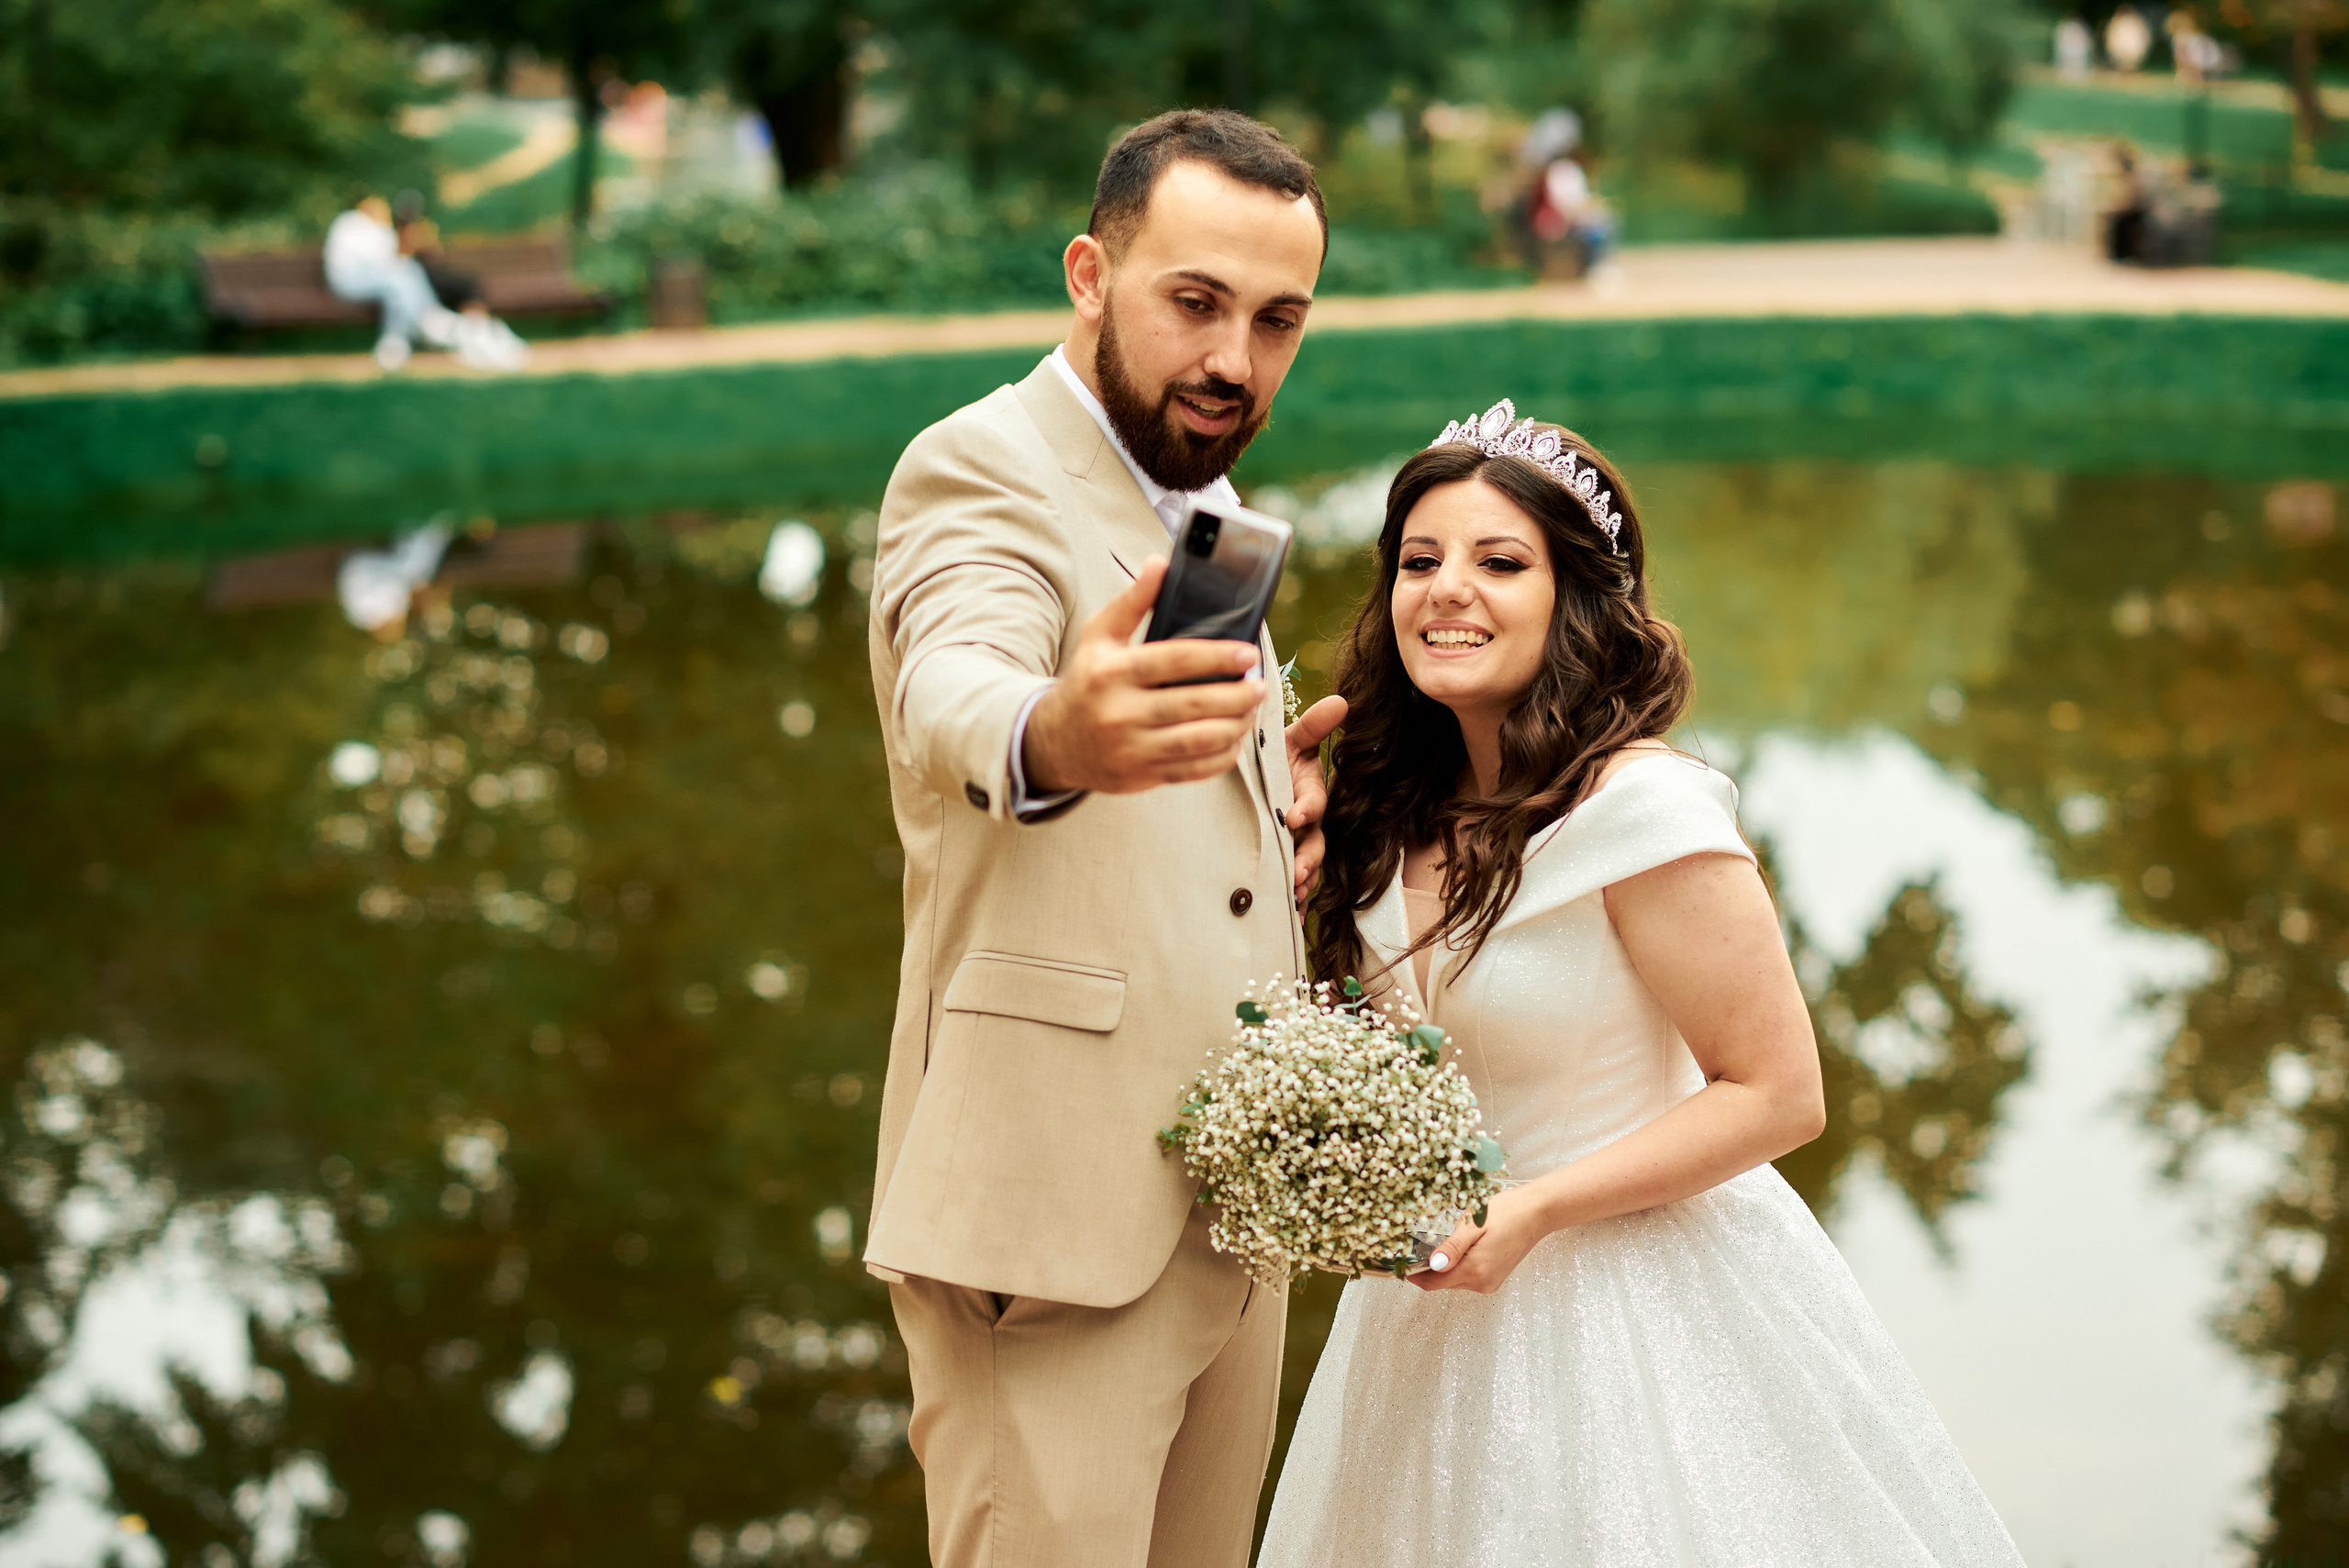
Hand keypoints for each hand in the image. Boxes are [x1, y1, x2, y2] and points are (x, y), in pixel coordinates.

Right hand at [1022, 558, 1265, 794]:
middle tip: (1260, 684)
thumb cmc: (1086, 681)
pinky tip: (1234, 739)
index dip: (1216, 656)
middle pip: (1192, 704)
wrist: (1053, 742)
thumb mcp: (1098, 636)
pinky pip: (1193, 771)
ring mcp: (1131, 749)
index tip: (1248, 653)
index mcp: (1111, 672)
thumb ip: (1133, 601)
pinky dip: (1221, 757)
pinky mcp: (1141, 776)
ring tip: (1251, 710)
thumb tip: (1161, 563)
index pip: (1173, 660)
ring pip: (1198, 740)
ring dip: (1235, 725)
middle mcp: (1119, 713)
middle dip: (1236, 695)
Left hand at [1283, 695, 1345, 904]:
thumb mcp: (1290, 739)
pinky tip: (1290, 919)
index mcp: (1309, 793)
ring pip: (1308, 868)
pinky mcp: (1285, 862)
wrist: (1253, 779)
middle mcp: (1307, 823)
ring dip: (1303, 884)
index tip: (1294, 815)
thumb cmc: (1274, 758)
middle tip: (1295, 873)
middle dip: (1307, 860)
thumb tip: (1342, 700)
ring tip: (1293, 897)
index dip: (1307, 808)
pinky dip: (1295, 904)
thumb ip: (1313, 726)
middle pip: (1314, 844)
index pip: (1313, 802)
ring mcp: (1297, 845)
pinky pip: (1295, 887)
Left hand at [1409, 1185, 1544, 1294]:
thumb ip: (1452, 1247)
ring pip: (1455, 1281)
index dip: (1415, 1275)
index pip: (1433, 1283)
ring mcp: (1490, 1283)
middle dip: (1430, 1269)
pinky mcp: (1494, 1279)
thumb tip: (1433, 1265)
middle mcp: (1483, 1282)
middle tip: (1420, 1246)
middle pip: (1443, 1283)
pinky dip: (1460, 1266)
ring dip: (1446, 1267)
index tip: (1401, 1264)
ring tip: (1448, 1242)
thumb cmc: (1507, 1212)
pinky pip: (1468, 1278)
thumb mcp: (1473, 1225)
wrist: (1537, 1213)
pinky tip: (1465, 1248)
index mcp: (1475, 1269)